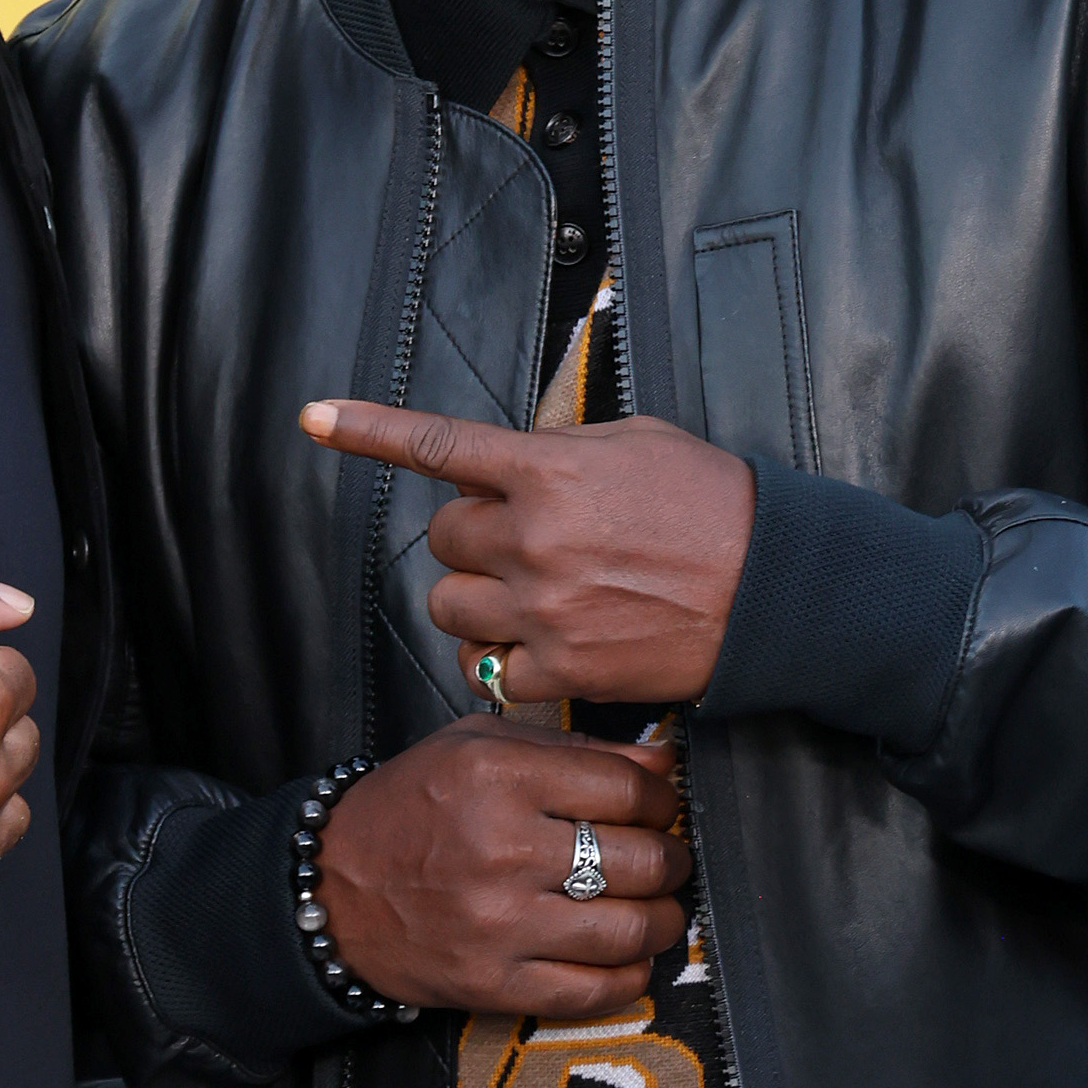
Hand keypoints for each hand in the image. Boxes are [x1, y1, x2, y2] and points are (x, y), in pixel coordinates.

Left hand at [298, 400, 753, 709]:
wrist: (774, 587)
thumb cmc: (715, 505)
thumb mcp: (637, 442)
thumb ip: (561, 448)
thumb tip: (511, 459)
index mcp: (548, 469)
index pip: (439, 444)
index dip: (367, 429)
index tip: (313, 417)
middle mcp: (533, 536)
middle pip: (442, 539)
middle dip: (471, 540)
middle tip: (524, 544)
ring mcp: (542, 606)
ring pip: (452, 607)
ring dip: (478, 602)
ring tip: (535, 597)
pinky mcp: (561, 667)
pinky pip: (489, 670)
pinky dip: (506, 663)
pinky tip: (546, 646)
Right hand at [319, 719, 691, 1018]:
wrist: (331, 888)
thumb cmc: (410, 808)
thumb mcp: (477, 744)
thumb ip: (572, 747)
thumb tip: (662, 765)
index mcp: (499, 776)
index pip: (630, 790)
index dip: (663, 802)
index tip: (661, 810)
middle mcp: (502, 849)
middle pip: (642, 862)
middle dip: (672, 862)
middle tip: (667, 861)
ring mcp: (499, 924)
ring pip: (631, 930)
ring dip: (663, 921)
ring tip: (657, 910)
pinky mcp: (492, 983)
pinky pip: (594, 991)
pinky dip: (630, 977)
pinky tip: (628, 958)